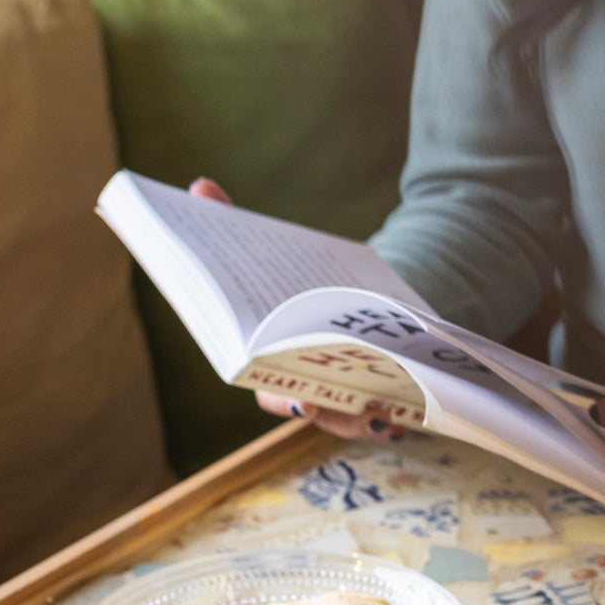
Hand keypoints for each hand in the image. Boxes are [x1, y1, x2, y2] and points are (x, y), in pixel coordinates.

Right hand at [187, 178, 405, 441]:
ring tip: (375, 409)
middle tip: (317, 401)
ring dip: (356, 418)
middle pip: (304, 406)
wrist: (354, 288)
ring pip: (344, 418)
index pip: (263, 385)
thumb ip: (233, 222)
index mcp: (269, 358)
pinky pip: (383, 415)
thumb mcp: (270, 248)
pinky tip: (403, 409)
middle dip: (314, 407)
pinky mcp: (378, 390)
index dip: (272, 392)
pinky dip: (393, 413)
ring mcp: (340, 392)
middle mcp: (301, 384)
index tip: (285, 389)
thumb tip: (201, 185)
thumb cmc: (298, 279)